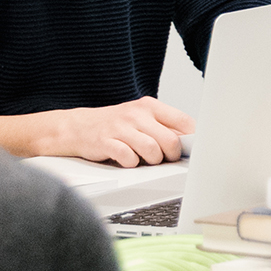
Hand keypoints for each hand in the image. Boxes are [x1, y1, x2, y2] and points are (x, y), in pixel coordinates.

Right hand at [34, 98, 195, 166]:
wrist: (78, 127)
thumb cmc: (115, 125)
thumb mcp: (141, 119)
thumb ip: (164, 127)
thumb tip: (191, 142)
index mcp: (149, 106)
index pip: (183, 121)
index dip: (191, 139)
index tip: (190, 149)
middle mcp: (136, 114)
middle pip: (170, 140)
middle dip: (171, 155)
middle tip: (164, 158)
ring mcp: (121, 128)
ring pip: (152, 150)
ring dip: (152, 161)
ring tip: (145, 159)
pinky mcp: (106, 142)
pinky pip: (129, 158)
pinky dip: (131, 163)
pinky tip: (127, 159)